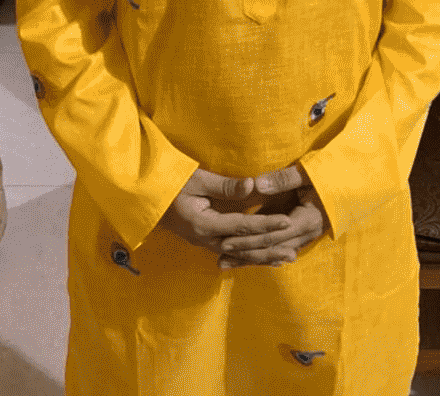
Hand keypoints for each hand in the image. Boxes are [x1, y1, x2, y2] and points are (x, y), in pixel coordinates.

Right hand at [157, 168, 292, 259]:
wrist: (146, 197)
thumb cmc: (171, 183)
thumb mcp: (197, 179)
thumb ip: (225, 186)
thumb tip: (253, 185)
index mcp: (204, 224)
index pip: (242, 227)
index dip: (266, 225)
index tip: (287, 222)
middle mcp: (205, 239)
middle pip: (243, 248)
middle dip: (269, 249)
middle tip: (293, 251)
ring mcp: (204, 243)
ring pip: (238, 255)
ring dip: (261, 258)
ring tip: (284, 259)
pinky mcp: (204, 241)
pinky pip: (230, 253)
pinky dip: (248, 256)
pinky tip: (262, 258)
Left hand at [217, 163, 327, 269]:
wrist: (354, 184)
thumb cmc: (331, 175)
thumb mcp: (308, 173)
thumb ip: (283, 179)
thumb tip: (256, 185)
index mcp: (306, 220)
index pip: (271, 235)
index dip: (248, 239)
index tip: (226, 240)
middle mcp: (306, 235)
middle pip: (270, 249)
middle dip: (244, 253)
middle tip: (220, 256)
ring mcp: (306, 238)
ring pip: (273, 254)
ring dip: (249, 259)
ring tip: (225, 264)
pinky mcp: (303, 236)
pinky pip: (279, 250)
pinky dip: (262, 256)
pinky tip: (246, 260)